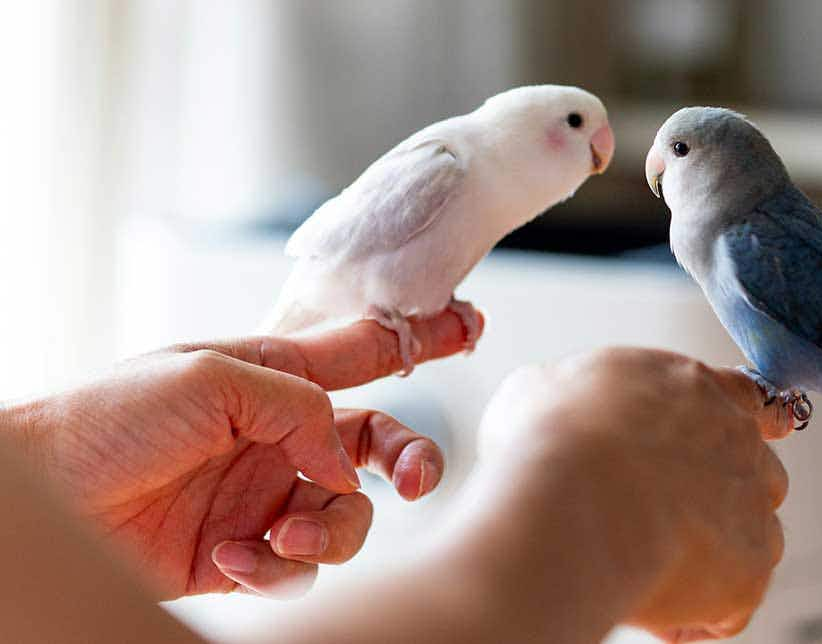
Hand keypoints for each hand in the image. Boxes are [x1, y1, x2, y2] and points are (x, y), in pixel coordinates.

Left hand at [3, 311, 480, 598]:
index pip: (362, 354)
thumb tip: (345, 465)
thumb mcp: (213, 378)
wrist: (48, 500)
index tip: (468, 325)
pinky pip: (296, 568)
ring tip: (277, 538)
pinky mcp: (243, 553)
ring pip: (346, 518)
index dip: (418, 340)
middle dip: (411, 462)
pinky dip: (275, 569)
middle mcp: (278, 437)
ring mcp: (263, 496)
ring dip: (326, 533)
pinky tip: (232, 559)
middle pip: (378, 446)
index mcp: (272, 378)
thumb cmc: (109, 420)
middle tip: (414, 480)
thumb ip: (302, 407)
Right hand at [474, 348, 790, 641]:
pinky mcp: (751, 571)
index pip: (744, 396)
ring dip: (714, 554)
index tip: (748, 436)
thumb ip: (577, 397)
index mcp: (691, 384)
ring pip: (753, 536)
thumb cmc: (551, 441)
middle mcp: (735, 438)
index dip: (739, 421)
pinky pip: (731, 606)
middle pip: (756, 468)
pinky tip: (646, 610)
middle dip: (722, 493)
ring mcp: (752, 505)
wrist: (572, 500)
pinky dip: (696, 617)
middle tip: (663, 515)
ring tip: (649, 569)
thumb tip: (559, 411)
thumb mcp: (543, 388)